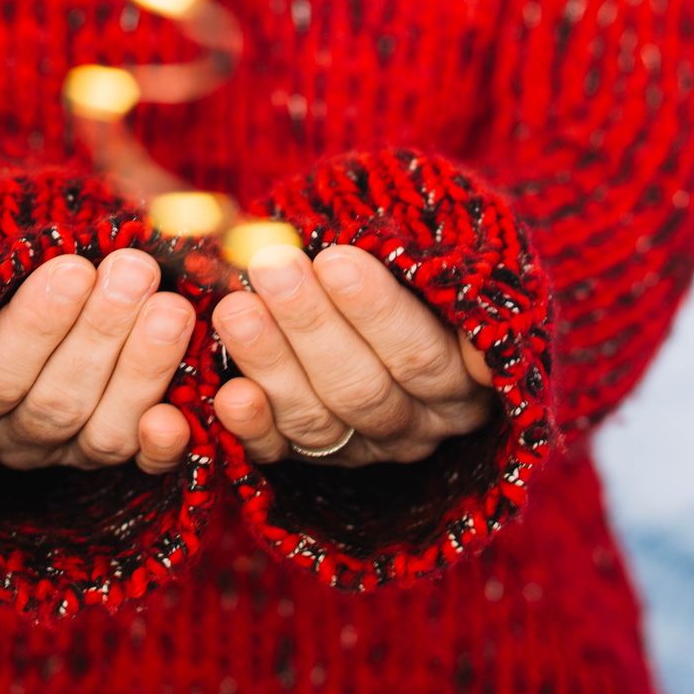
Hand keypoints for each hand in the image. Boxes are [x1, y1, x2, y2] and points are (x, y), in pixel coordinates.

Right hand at [0, 248, 193, 472]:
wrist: (58, 309)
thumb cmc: (22, 276)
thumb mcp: (6, 260)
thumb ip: (26, 247)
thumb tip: (85, 192)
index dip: (35, 324)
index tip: (74, 268)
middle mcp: (10, 433)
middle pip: (54, 401)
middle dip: (101, 333)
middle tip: (136, 271)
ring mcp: (64, 453)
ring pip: (102, 432)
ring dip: (143, 367)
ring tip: (173, 307)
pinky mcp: (115, 461)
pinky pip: (144, 466)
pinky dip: (168, 441)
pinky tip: (190, 403)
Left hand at [212, 244, 496, 466]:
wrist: (378, 308)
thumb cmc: (408, 271)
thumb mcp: (423, 262)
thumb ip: (408, 256)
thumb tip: (356, 231)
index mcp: (464, 376)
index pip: (423, 352)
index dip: (378, 310)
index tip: (334, 259)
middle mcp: (422, 421)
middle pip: (364, 387)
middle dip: (311, 324)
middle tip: (272, 268)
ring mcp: (368, 447)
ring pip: (318, 419)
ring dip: (271, 361)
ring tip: (236, 309)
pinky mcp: (314, 462)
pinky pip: (279, 454)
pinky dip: (252, 426)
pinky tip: (229, 394)